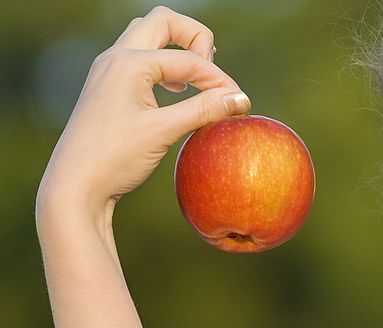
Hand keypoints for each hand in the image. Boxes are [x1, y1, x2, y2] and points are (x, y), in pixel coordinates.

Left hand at [37, 5, 249, 221]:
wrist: (75, 185)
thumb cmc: (115, 158)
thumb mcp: (163, 132)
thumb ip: (203, 110)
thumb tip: (240, 99)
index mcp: (129, 62)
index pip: (188, 58)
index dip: (219, 79)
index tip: (238, 104)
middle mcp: (116, 57)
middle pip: (164, 22)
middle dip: (196, 40)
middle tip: (212, 75)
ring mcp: (109, 69)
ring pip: (150, 37)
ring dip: (179, 51)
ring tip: (198, 82)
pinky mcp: (109, 86)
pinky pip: (142, 58)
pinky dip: (165, 67)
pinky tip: (176, 92)